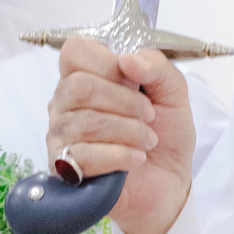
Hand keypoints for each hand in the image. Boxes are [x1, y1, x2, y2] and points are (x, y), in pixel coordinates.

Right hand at [46, 40, 195, 233]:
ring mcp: (61, 135)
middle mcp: (65, 103)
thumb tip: (127, 59)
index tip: (133, 80)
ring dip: (128, 131)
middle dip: (125, 101)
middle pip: (79, 86)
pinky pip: (83, 154)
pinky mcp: (64, 167)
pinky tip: (136, 159)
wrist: (168, 182)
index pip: (74, 51)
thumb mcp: (173, 92)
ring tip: (147, 140)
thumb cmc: (165, 134)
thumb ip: (156, 66)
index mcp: (86, 76)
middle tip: (148, 116)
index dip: (107, 62)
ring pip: (85, 121)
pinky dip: (119, 155)